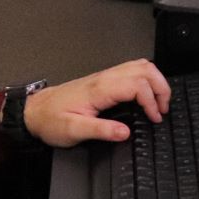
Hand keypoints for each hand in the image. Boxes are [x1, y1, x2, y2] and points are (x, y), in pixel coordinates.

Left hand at [21, 58, 170, 147]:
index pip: (136, 85)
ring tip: (160, 102)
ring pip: (139, 65)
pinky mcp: (104, 80)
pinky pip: (131, 70)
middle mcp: (104, 78)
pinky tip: (146, 95)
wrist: (35, 112)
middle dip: (161, 87)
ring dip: (155, 81)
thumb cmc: (51, 121)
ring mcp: (104, 76)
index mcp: (99, 89)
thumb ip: (101, 131)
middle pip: (144, 69)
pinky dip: (146, 80)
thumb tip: (126, 133)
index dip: (151, 101)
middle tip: (164, 108)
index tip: (154, 118)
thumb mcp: (74, 131)